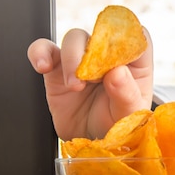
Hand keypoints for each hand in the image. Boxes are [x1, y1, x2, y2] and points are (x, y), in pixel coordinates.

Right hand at [26, 27, 153, 139]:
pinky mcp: (58, 68)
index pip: (135, 34)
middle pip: (100, 32)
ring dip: (71, 58)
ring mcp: (82, 59)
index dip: (125, 37)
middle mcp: (108, 55)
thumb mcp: (130, 115)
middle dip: (93, 51)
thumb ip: (127, 94)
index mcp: (135, 61)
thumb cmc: (118, 125)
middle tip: (89, 78)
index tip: (115, 55)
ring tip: (73, 86)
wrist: (91, 142)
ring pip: (74, 38)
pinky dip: (40, 52)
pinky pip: (45, 49)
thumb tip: (117, 72)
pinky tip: (42, 65)